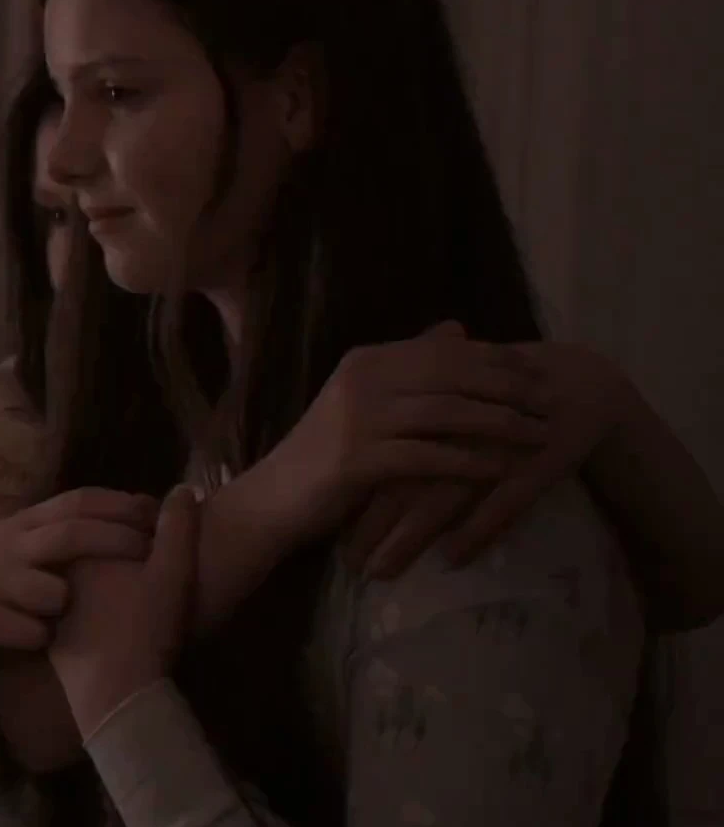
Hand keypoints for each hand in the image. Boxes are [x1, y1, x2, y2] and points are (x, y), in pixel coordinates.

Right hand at [0, 488, 156, 664]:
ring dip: (70, 603)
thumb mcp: (19, 538)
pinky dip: (43, 637)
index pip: (76, 502)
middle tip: (149, 552)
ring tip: (71, 615)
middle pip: (69, 535)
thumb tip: (129, 512)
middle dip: (114, 541)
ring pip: (52, 592)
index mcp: (24, 524)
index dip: (117, 504)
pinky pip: (30, 633)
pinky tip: (43, 640)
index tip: (155, 509)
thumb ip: (61, 527)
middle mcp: (10, 546)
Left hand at [49, 487, 199, 736]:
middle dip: (120, 544)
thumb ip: (178, 528)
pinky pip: (77, 611)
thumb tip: (182, 490)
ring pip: (80, 578)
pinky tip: (127, 620)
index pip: (103, 519)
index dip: (140, 520)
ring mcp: (53, 608)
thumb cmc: (143, 630)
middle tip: (157, 557)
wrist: (116, 697)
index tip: (164, 530)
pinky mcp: (56, 639)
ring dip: (110, 575)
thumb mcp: (171, 574)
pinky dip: (100, 607)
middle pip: (88, 546)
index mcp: (76, 551)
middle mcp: (56, 574)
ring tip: (145, 587)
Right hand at [259, 321, 547, 547]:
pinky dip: (471, 462)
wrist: (276, 497)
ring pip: (447, 413)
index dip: (495, 359)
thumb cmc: (326, 452)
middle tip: (551, 402)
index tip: (538, 372)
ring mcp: (358, 419)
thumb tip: (458, 329)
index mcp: (366, 360)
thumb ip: (409, 365)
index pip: (444, 350)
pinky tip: (502, 470)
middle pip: (452, 376)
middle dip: (508, 388)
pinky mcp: (358, 459)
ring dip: (500, 424)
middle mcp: (362, 379)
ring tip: (539, 436)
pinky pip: (429, 457)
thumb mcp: (364, 398)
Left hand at [340, 341, 623, 575]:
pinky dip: (476, 531)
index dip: (353, 490)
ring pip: (443, 497)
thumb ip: (410, 425)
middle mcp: (456, 426)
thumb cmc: (501, 396)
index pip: (380, 452)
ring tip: (382, 571)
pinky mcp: (535, 463)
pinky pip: (502, 503)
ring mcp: (496, 445)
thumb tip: (358, 464)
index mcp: (432, 406)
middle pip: (403, 478)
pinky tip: (450, 560)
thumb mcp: (454, 403)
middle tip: (347, 561)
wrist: (576, 383)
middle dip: (371, 523)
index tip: (326, 523)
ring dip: (410, 537)